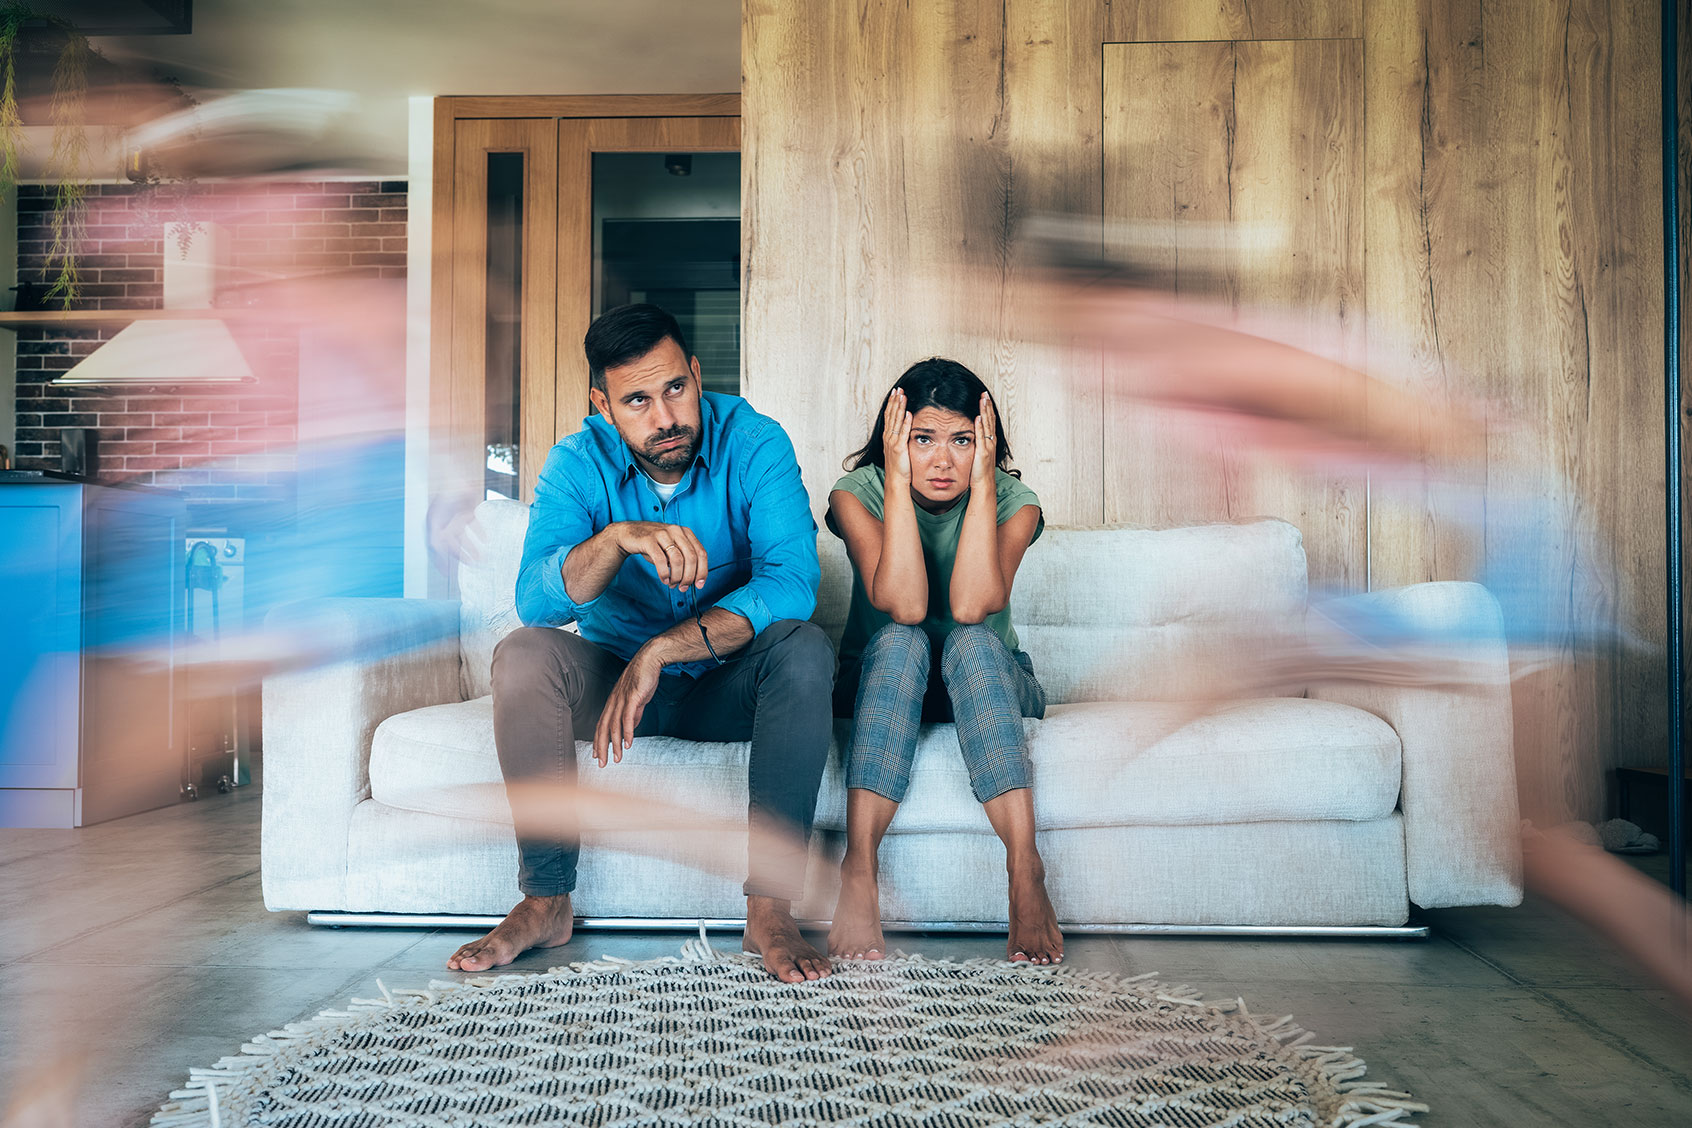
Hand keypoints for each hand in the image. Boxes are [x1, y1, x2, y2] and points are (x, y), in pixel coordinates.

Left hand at [593, 651, 661, 765]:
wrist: (650, 659)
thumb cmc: (643, 678)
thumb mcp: (637, 699)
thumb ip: (634, 713)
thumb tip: (631, 726)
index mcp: (613, 702)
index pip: (601, 725)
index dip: (598, 741)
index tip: (597, 754)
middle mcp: (614, 702)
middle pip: (604, 728)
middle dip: (601, 747)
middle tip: (601, 763)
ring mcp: (622, 699)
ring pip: (614, 726)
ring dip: (615, 744)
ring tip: (616, 758)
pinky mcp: (632, 697)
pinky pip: (627, 718)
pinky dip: (627, 732)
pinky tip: (628, 743)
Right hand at [614, 521, 707, 589]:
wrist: (629, 534)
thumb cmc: (653, 545)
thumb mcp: (672, 548)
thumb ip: (683, 559)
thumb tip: (692, 580)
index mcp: (685, 532)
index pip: (701, 553)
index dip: (702, 571)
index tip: (699, 585)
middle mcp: (676, 531)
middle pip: (691, 557)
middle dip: (689, 577)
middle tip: (683, 588)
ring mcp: (663, 534)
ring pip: (677, 560)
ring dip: (677, 577)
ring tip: (672, 584)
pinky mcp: (649, 540)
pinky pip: (661, 560)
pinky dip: (664, 573)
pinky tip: (664, 579)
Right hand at [882, 388, 912, 480]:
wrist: (895, 480)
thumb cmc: (898, 466)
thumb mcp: (897, 449)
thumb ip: (899, 437)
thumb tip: (905, 425)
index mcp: (887, 436)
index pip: (889, 415)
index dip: (891, 403)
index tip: (895, 392)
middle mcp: (888, 437)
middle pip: (891, 415)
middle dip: (895, 401)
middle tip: (898, 389)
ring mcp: (893, 442)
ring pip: (896, 421)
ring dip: (899, 407)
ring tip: (902, 396)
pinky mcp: (899, 448)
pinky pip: (902, 433)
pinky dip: (905, 422)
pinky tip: (909, 413)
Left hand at [971, 392, 996, 487]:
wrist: (984, 484)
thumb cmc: (980, 472)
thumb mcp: (979, 455)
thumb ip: (977, 444)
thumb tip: (972, 436)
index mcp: (990, 442)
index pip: (989, 421)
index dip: (988, 409)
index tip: (985, 398)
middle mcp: (991, 442)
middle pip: (990, 420)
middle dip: (987, 406)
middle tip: (985, 393)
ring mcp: (988, 447)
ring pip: (986, 425)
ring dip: (984, 412)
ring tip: (983, 400)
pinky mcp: (982, 452)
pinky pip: (981, 437)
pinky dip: (980, 426)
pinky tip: (978, 417)